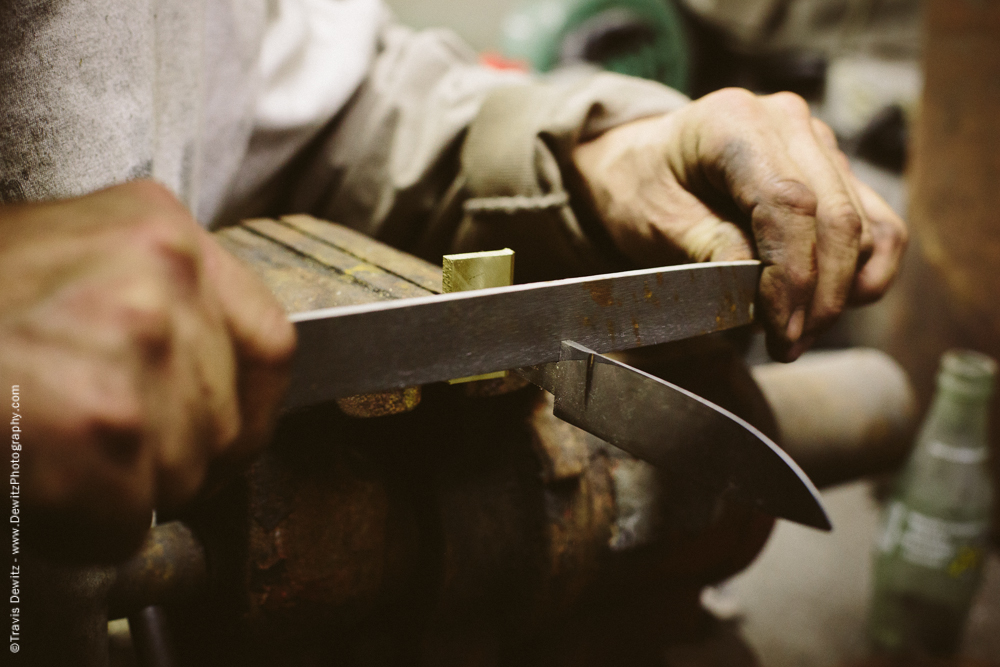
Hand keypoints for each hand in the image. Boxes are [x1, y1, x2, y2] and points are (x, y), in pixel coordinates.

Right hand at [0, 181, 294, 560]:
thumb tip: (210, 387)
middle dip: (172, 461)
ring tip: (52, 459)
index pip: (269, 341)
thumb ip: (151, 305)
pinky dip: (84, 528)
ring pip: (184, 473)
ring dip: (122, 494)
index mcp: (159, 228)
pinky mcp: (102, 415)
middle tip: (102, 458)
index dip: (249, 409)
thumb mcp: (66, 263)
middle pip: (226, 417)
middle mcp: (160, 271)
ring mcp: (138, 337)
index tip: (224, 439)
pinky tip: (36, 488)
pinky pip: (130, 516)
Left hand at [572, 88, 907, 360]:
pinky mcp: (835, 169)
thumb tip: (761, 292)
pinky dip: (865, 271)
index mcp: (733, 123)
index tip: (779, 330)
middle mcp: (786, 122)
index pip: (788, 202)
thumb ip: (710, 249)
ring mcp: (818, 142)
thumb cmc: (640, 188)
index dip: (792, 274)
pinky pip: (877, 223)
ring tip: (795, 332)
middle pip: (836, 216)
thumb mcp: (656, 222)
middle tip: (789, 346)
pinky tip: (831, 306)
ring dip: (840, 292)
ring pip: (863, 226)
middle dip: (819, 296)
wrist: (641, 164)